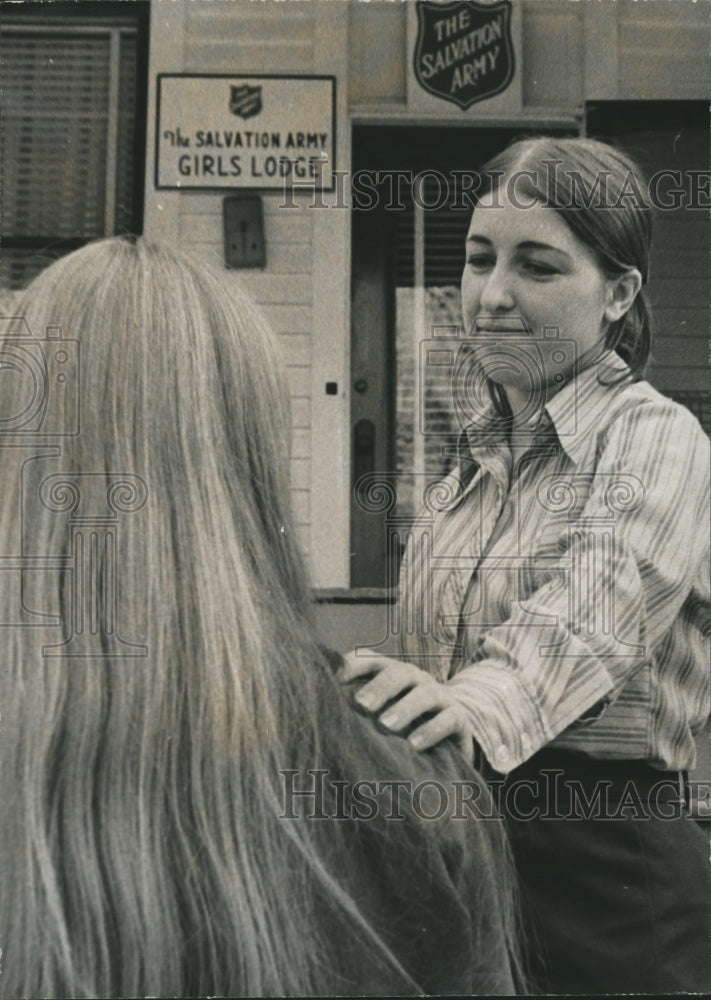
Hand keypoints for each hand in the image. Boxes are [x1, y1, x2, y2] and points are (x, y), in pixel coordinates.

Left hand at [340, 648, 473, 757]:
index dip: (354, 665)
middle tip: (361, 705)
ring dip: (405, 708)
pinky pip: (448, 719)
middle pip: (399, 673)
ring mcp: (440, 696)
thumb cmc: (404, 723)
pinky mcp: (458, 719)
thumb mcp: (381, 712)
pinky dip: (431, 731)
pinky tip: (414, 744)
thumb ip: (358, 710)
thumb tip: (322, 718)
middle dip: (380, 687)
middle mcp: (416, 679)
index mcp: (393, 673)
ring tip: (386, 725)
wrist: (451, 736)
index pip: (371, 660)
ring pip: (425, 695)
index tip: (335, 680)